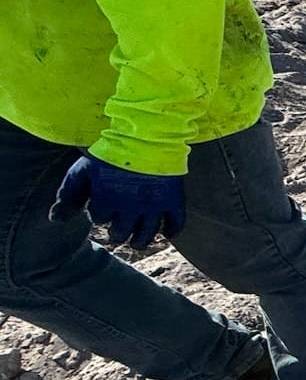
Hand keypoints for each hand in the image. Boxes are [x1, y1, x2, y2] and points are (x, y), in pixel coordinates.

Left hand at [50, 156, 185, 248]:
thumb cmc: (111, 151)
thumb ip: (68, 195)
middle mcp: (130, 209)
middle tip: (116, 233)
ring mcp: (153, 206)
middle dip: (116, 233)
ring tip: (136, 244)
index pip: (99, 218)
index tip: (101, 208)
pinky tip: (166, 234)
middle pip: (121, 232)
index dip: (99, 214)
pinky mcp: (173, 200)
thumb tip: (55, 220)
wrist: (148, 135)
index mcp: (106, 200)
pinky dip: (171, 231)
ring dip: (140, 241)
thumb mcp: (82, 170)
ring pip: (146, 234)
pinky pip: (176, 222)